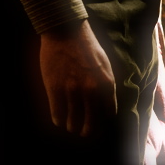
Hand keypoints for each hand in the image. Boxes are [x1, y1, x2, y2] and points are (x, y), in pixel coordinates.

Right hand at [39, 19, 116, 136]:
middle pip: (91, 123)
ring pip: (73, 122)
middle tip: (83, 132)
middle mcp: (92, 91)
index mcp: (107, 83)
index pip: (109, 114)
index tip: (98, 126)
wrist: (66, 31)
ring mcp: (72, 91)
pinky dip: (58, 120)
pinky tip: (58, 119)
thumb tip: (105, 103)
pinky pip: (57, 114)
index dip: (103, 123)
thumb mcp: (105, 65)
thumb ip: (106, 84)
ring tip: (70, 126)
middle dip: (88, 131)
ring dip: (71, 127)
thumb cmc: (87, 46)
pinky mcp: (55, 89)